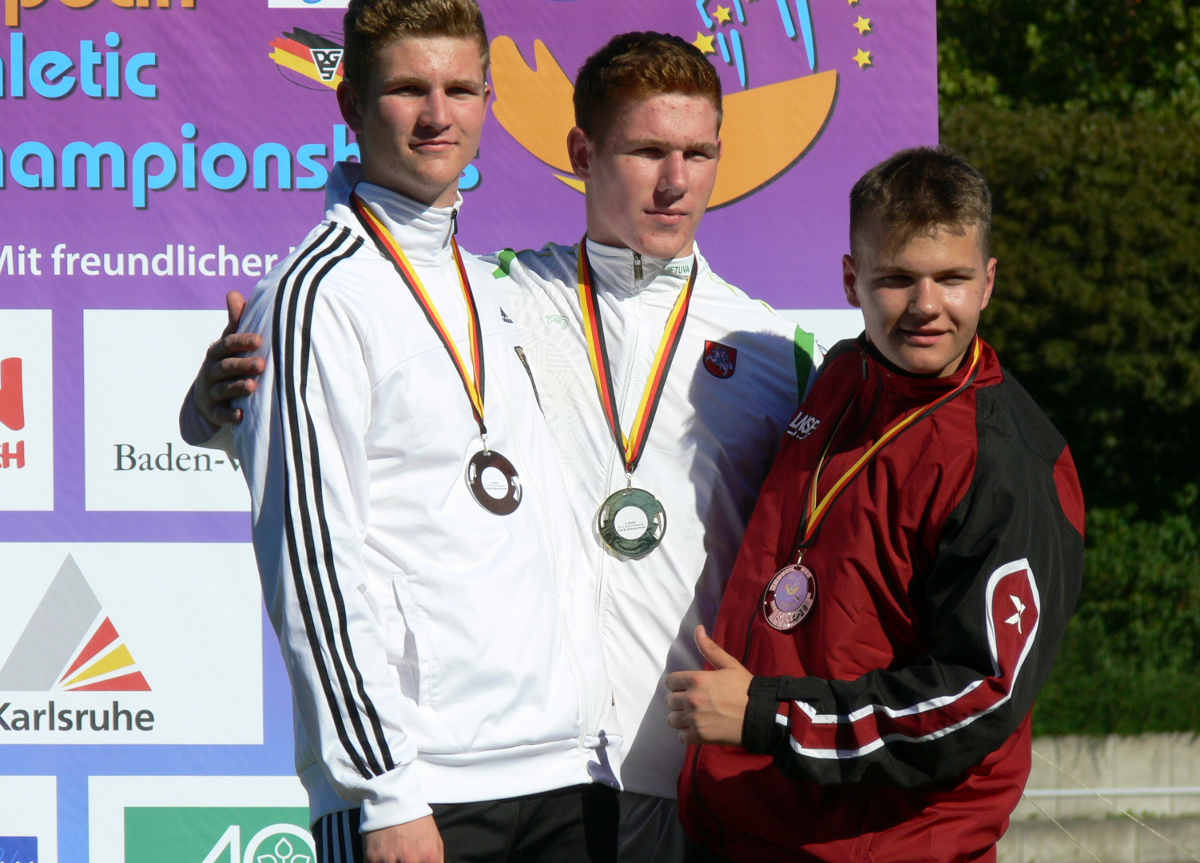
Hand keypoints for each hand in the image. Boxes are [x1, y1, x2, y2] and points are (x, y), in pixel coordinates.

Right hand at [193, 291, 263, 425]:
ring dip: (237, 387)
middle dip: (242, 365)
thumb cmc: (226, 364)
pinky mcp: (214, 413)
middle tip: (262, 364)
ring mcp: (211, 393)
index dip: (240, 342)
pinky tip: (242, 415)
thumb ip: (235, 322)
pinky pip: (220, 415)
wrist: (207, 398)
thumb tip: (233, 293)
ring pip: (223, 390)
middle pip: (225, 367)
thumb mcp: (228, 345)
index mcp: (216, 354)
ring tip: (253, 386)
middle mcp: (211, 372)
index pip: (226, 345)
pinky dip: (230, 416)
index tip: (258, 339)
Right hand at [363, 816, 443, 862]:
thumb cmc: (416, 821)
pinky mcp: (372, 858)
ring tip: (394, 857)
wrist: (393, 801)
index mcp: (429, 858)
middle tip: (403, 860)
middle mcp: (410, 861)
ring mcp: (390, 861)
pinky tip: (384, 858)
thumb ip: (437, 861)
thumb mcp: (435, 840)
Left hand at [665, 625, 752, 745]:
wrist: (759, 715)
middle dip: (678, 701)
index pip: (670, 682)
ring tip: (693, 717)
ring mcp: (694, 719)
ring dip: (680, 718)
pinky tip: (698, 729)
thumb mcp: (729, 665)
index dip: (677, 684)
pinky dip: (687, 734)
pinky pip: (681, 737)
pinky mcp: (699, 736)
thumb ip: (710, 648)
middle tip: (692, 703)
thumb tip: (698, 629)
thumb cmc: (745, 688)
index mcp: (696, 679)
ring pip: (672, 719)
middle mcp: (691, 699)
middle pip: (669, 701)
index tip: (686, 688)